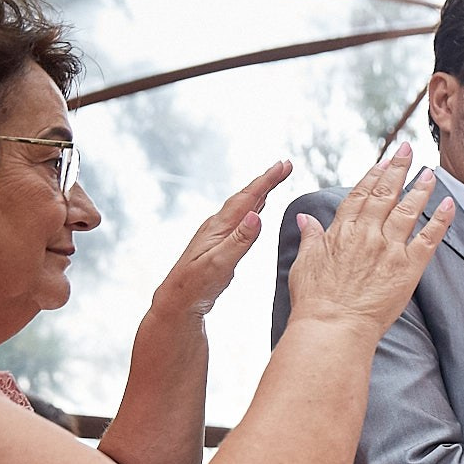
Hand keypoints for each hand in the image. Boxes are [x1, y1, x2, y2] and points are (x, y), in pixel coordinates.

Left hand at [153, 160, 289, 318]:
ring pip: (244, 206)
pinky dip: (253, 208)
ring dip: (261, 192)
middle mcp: (218, 225)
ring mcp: (218, 233)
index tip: (283, 165)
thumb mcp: (220, 264)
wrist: (179, 299)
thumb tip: (256, 216)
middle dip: (267, 180)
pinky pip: (240, 218)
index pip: (248, 198)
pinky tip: (256, 209)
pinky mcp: (220, 243)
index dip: (267, 181)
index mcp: (220, 226)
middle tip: (285, 166)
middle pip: (247, 196)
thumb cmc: (196, 284)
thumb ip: (240, 240)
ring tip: (274, 180)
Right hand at [284, 146, 454, 340]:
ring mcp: (389, 248)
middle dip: (397, 168)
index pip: (360, 195)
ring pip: (408, 210)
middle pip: (385, 194)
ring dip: (420, 188)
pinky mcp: (408, 267)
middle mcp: (367, 233)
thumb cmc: (315, 302)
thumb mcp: (304, 264)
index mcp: (342, 231)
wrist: (333, 327)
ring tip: (430, 172)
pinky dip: (441, 219)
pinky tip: (449, 203)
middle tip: (407, 149)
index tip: (383, 162)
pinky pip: (428, 238)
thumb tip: (305, 219)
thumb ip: (310, 238)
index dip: (373, 176)